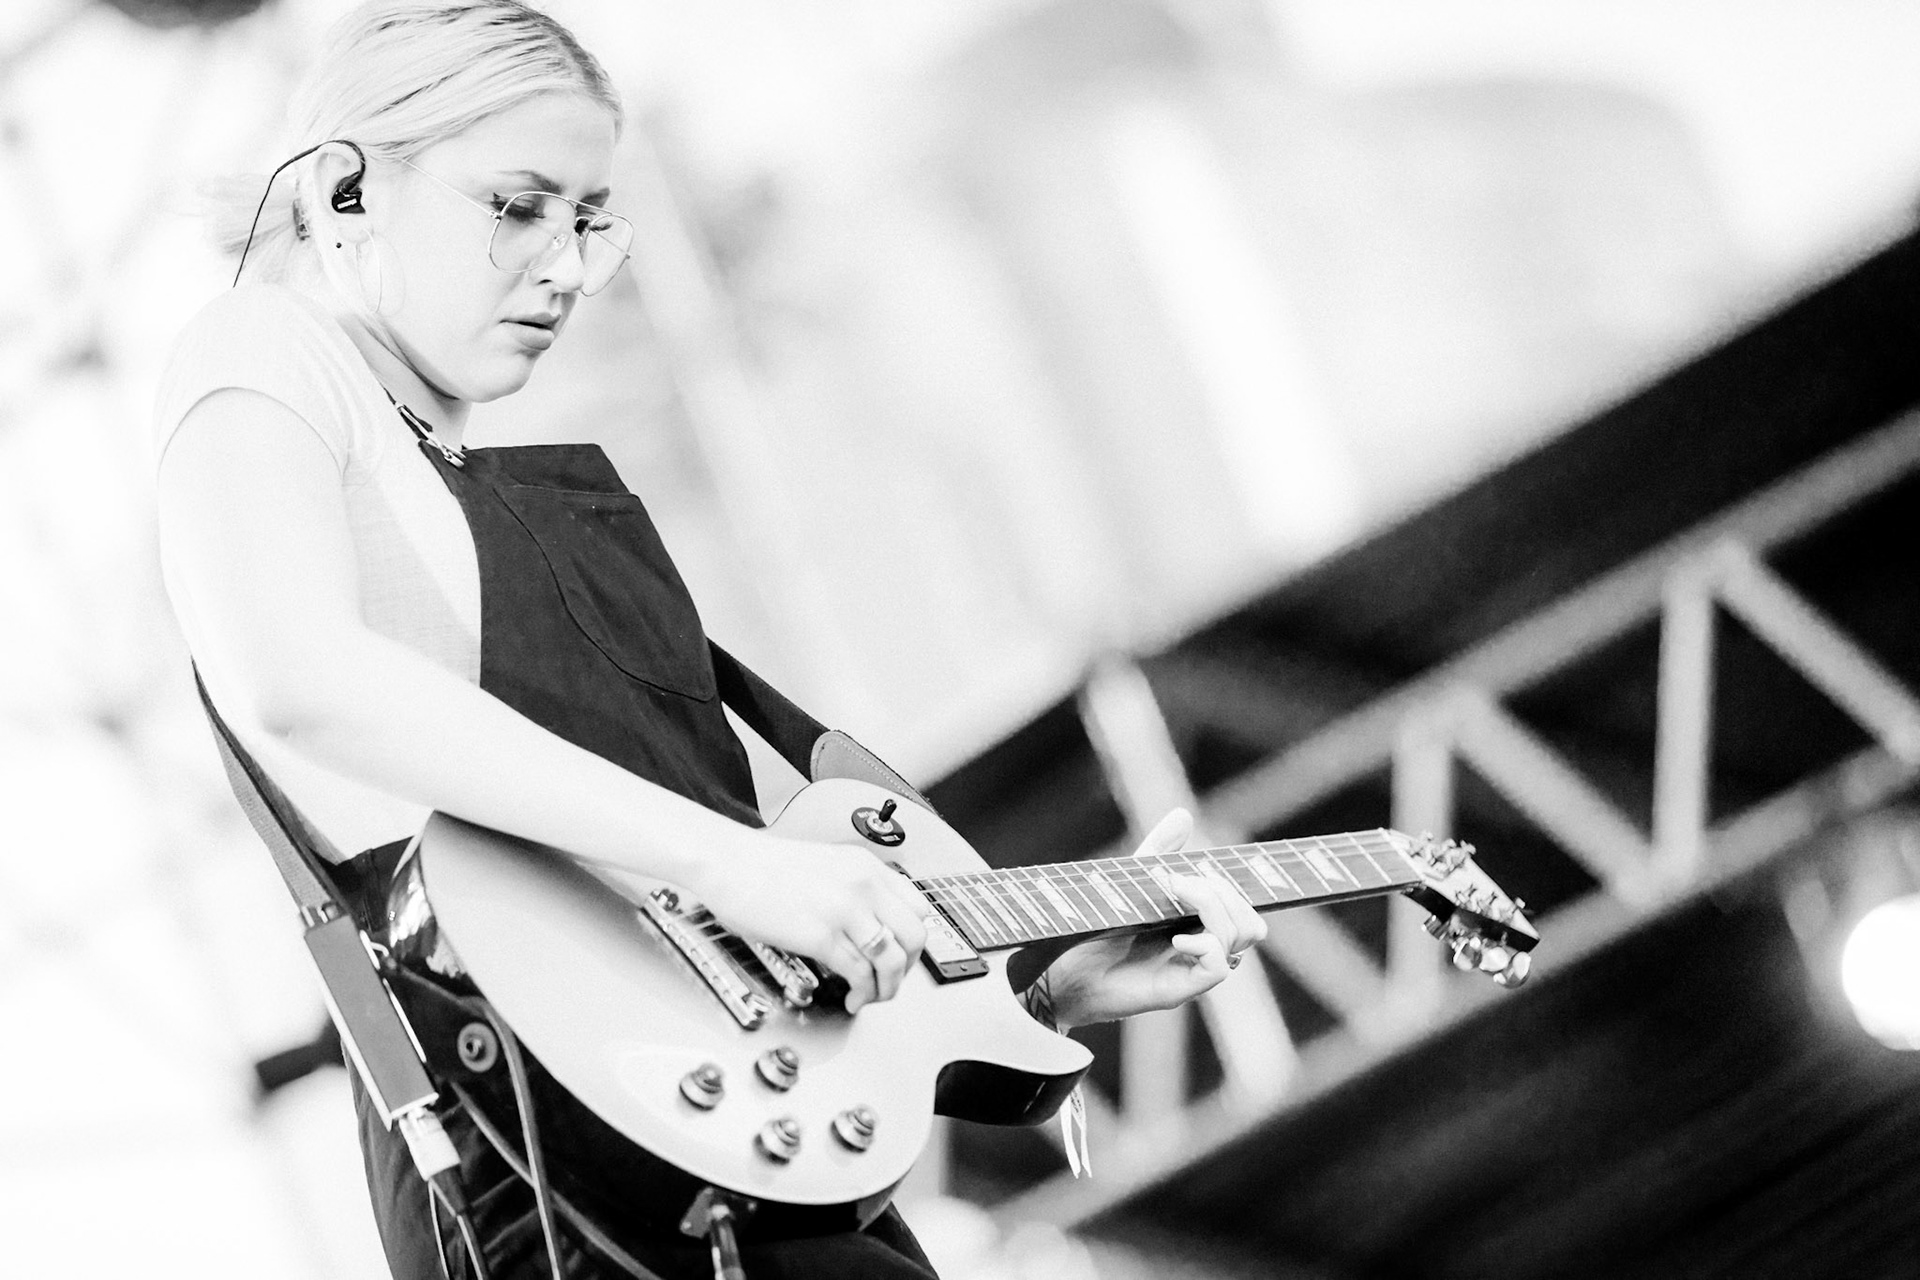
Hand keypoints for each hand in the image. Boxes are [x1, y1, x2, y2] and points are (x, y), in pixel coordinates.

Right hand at [686, 833, 928, 1013]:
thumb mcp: (827, 866)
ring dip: (887, 988)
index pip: (919, 908)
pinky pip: (860, 974)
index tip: (902, 956)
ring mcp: (845, 910)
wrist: (728, 861)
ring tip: (870, 996)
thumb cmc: (765, 866)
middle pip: (914, 937)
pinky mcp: (821, 935)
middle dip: (907, 969)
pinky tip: (851, 998)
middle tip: (890, 982)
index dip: (914, 941)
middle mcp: (863, 886)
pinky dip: (861, 994)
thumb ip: (855, 890)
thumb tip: (872, 926)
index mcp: (867, 868)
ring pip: (893, 960)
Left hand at [1043, 809, 1265, 1029]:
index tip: (1201, 869)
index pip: (1244, 910)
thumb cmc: (1100, 928)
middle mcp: (1204, 951)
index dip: (1234, 888)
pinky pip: (1219, 967)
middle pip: (1250, 924)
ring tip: (1174, 895)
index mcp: (1200, 927)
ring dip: (1213, 908)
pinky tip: (1175, 940)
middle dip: (1223, 893)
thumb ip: (1160, 852)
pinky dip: (1204, 945)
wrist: (1068, 970)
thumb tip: (1184, 815)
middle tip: (1179, 882)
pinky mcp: (1181, 989)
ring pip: (1239, 938)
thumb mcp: (1133, 882)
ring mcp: (1194, 971)